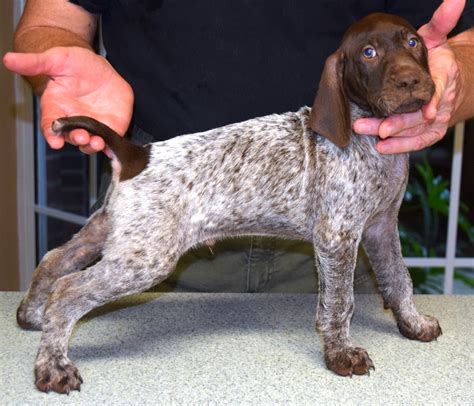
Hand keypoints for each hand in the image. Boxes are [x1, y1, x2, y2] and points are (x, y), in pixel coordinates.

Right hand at [3, 46, 133, 153]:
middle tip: (81, 137)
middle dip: (77, 139)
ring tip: (97, 142)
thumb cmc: (75, 64)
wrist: (99, 66)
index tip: (54, 142)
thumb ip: (35, 63)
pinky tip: (112, 149)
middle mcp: (75, 120)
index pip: (51, 125)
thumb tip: (8, 59)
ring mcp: (94, 124)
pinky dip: (112, 145)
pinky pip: (112, 137)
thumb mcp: (56, 59)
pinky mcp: (112, 124)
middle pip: (73, 137)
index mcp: (57, 108)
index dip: (52, 135)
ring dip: (93, 145)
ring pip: (92, 142)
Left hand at [353, 0, 464, 153]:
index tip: (428, 112)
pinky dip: (400, 146)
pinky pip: (417, 141)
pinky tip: (382, 147)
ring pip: (415, 130)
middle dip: (398, 122)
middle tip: (377, 126)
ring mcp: (436, 119)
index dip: (434, 102)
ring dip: (393, 135)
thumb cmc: (437, 60)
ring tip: (369, 133)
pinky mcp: (430, 130)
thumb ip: (441, 22)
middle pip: (421, 116)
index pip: (440, 92)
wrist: (451, 80)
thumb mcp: (437, 39)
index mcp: (445, 77)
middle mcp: (442, 102)